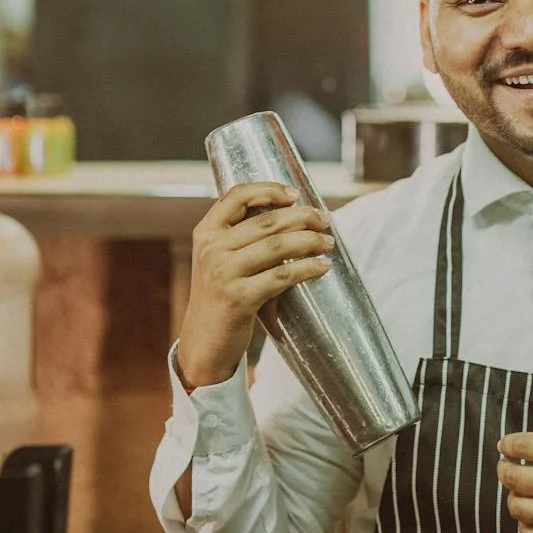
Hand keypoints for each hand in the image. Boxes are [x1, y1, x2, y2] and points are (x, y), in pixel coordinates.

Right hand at [176, 182, 335, 388]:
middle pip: (266, 220)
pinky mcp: (239, 298)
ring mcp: (223, 273)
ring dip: (310, 241)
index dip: (268, 190)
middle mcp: (211, 249)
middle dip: (303, 216)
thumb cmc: (221, 296)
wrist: (204, 342)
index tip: (294, 195)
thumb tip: (291, 213)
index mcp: (205, 233)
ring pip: (278, 245)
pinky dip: (308, 268)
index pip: (236, 196)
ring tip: (328, 243)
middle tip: (325, 220)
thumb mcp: (219, 260)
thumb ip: (242, 236)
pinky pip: (283, 275)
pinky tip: (322, 267)